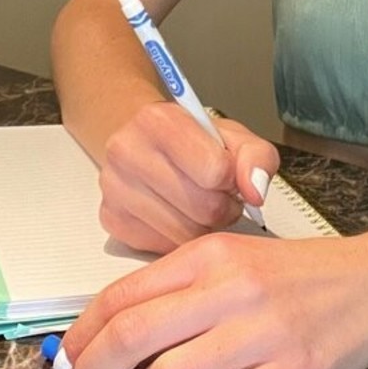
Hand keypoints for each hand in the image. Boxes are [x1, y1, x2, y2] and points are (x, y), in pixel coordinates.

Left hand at [59, 223, 367, 368]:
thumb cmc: (294, 274)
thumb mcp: (233, 258)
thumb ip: (179, 288)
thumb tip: (114, 335)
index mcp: (209, 254)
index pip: (123, 294)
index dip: (84, 331)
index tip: (68, 355)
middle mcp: (231, 289)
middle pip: (134, 335)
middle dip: (97, 368)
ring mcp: (262, 334)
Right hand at [98, 101, 279, 253]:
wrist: (145, 140)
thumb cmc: (191, 140)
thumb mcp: (232, 136)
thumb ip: (256, 157)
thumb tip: (255, 191)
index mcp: (158, 120)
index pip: (214, 170)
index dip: (231, 180)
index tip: (227, 175)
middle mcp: (127, 149)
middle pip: (202, 207)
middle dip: (222, 207)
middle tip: (218, 195)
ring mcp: (114, 186)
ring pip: (184, 234)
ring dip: (203, 227)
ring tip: (200, 205)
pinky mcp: (111, 219)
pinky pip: (163, 248)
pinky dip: (178, 239)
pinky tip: (177, 215)